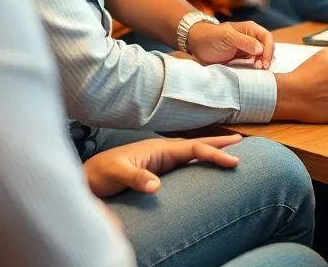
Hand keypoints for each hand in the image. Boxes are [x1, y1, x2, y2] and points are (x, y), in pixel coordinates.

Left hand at [84, 136, 242, 197]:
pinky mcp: (157, 169)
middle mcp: (161, 151)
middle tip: (242, 142)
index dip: (214, 153)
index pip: (192, 149)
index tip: (234, 160)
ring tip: (230, 149)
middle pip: (196, 145)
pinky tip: (205, 164)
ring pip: (191, 153)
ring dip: (211, 150)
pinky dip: (199, 160)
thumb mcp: (116, 174)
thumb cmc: (99, 174)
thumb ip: (136, 177)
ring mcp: (159, 160)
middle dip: (218, 143)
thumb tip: (156, 184)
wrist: (86, 179)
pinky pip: (184, 163)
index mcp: (157, 148)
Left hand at [189, 20, 274, 68]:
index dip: (268, 49)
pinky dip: (257, 66)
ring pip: (263, 55)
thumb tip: (260, 49)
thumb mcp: (226, 36)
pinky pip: (255, 62)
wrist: (196, 45)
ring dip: (263, 62)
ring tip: (257, 69)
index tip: (263, 62)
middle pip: (267, 47)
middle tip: (261, 68)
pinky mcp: (243, 58)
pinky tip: (254, 70)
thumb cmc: (210, 37)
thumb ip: (244, 41)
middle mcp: (252, 38)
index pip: (267, 37)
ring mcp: (248, 48)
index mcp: (250, 29)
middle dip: (267, 57)